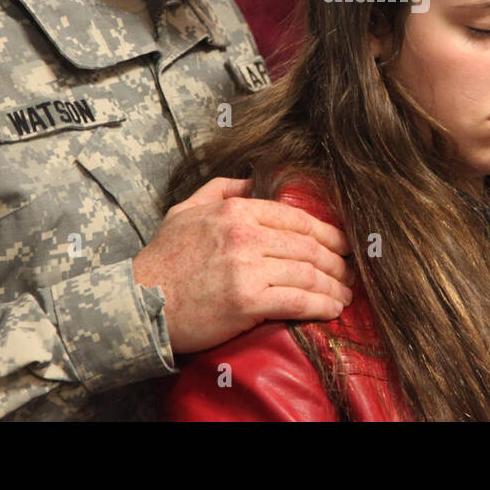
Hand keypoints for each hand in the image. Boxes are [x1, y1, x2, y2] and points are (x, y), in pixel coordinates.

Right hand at [134, 177, 353, 353]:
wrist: (138, 304)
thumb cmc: (161, 261)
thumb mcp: (185, 211)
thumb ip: (220, 189)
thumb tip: (251, 180)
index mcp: (236, 211)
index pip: (295, 218)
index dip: (326, 233)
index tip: (342, 245)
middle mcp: (246, 234)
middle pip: (308, 245)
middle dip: (337, 261)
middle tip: (351, 273)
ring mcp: (248, 266)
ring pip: (308, 273)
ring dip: (334, 286)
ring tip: (346, 295)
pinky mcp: (248, 300)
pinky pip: (298, 300)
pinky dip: (322, 304)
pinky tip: (333, 309)